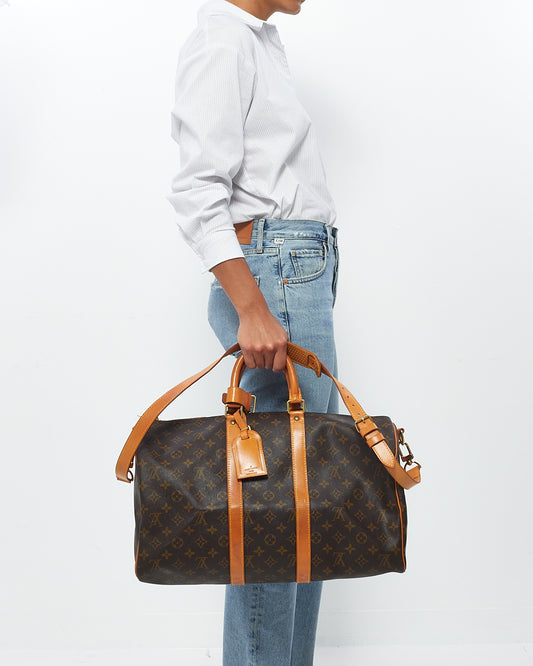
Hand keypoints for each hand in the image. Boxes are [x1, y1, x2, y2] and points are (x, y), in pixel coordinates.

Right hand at [210, 257, 287, 371]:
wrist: (254, 313)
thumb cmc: (268, 323)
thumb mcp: (282, 334)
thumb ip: (284, 348)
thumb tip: (285, 363)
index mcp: (281, 344)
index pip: (280, 366)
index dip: (277, 368)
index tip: (274, 366)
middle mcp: (270, 347)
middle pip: (268, 366)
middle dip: (267, 362)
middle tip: (264, 353)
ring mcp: (258, 348)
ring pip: (259, 366)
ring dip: (258, 361)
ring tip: (258, 351)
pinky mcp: (247, 348)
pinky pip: (250, 364)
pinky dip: (250, 362)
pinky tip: (251, 354)